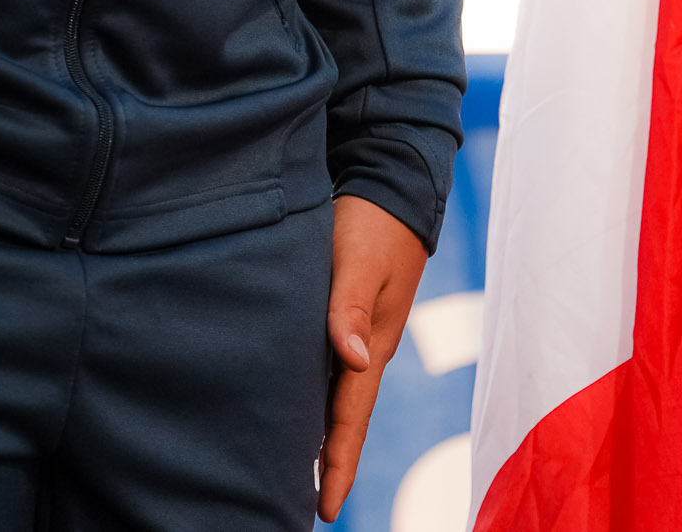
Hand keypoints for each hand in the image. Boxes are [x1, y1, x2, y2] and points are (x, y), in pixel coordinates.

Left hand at [317, 194, 427, 521]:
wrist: (392, 182)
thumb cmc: (375, 221)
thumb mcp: (362, 261)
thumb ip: (352, 307)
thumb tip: (353, 361)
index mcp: (374, 344)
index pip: (351, 417)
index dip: (337, 463)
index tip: (325, 510)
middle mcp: (364, 346)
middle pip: (341, 415)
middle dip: (325, 460)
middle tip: (299, 504)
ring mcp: (355, 329)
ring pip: (331, 391)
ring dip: (315, 427)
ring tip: (290, 465)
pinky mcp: (342, 309)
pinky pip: (324, 363)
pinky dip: (309, 390)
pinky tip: (289, 397)